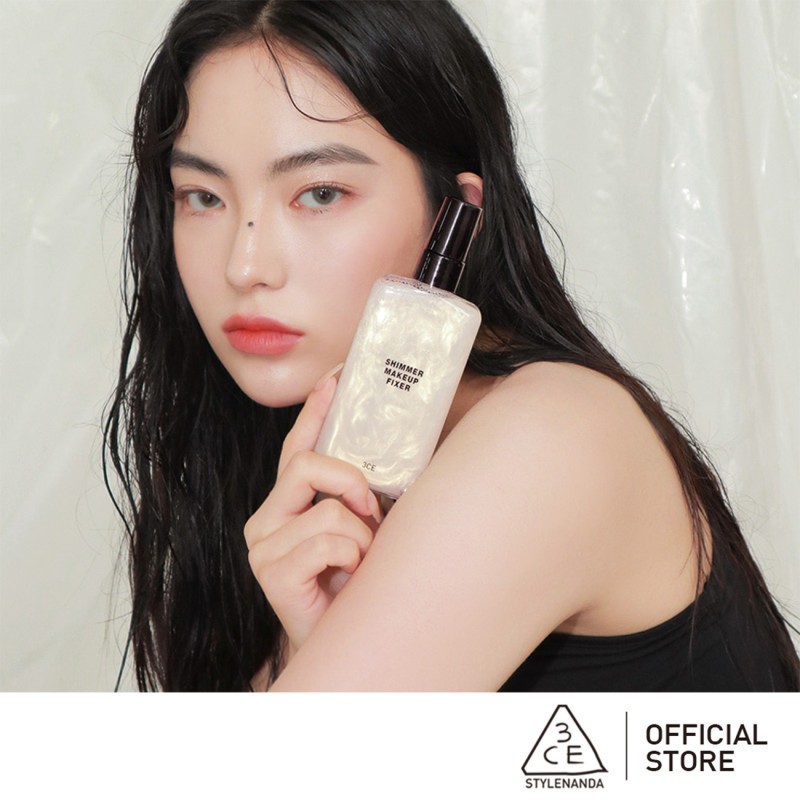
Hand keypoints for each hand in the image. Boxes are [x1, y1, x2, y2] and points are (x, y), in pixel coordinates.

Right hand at [244, 366, 382, 657]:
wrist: (343, 641)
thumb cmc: (355, 583)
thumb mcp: (364, 527)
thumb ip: (364, 492)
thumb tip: (398, 445)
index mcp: (286, 503)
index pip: (298, 446)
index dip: (316, 410)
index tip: (337, 377)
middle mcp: (266, 518)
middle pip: (306, 464)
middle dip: (353, 483)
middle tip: (373, 511)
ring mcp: (264, 545)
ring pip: (329, 507)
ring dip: (362, 535)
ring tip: (361, 560)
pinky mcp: (272, 572)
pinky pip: (328, 540)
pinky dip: (352, 555)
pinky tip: (348, 575)